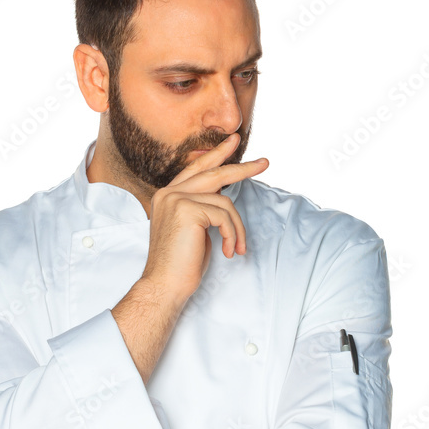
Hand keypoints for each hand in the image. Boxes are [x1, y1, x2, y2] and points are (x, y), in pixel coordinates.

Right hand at [142, 133, 267, 302]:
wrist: (165, 286)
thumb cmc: (180, 264)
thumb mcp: (193, 230)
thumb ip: (202, 208)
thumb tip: (223, 194)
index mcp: (167, 196)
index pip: (196, 169)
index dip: (216, 155)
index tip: (233, 143)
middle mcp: (169, 193)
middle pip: (213, 173)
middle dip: (242, 168)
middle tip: (264, 163)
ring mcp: (176, 199)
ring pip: (224, 202)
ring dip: (237, 228)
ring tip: (237, 248)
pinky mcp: (187, 209)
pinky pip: (224, 216)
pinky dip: (232, 234)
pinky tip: (227, 251)